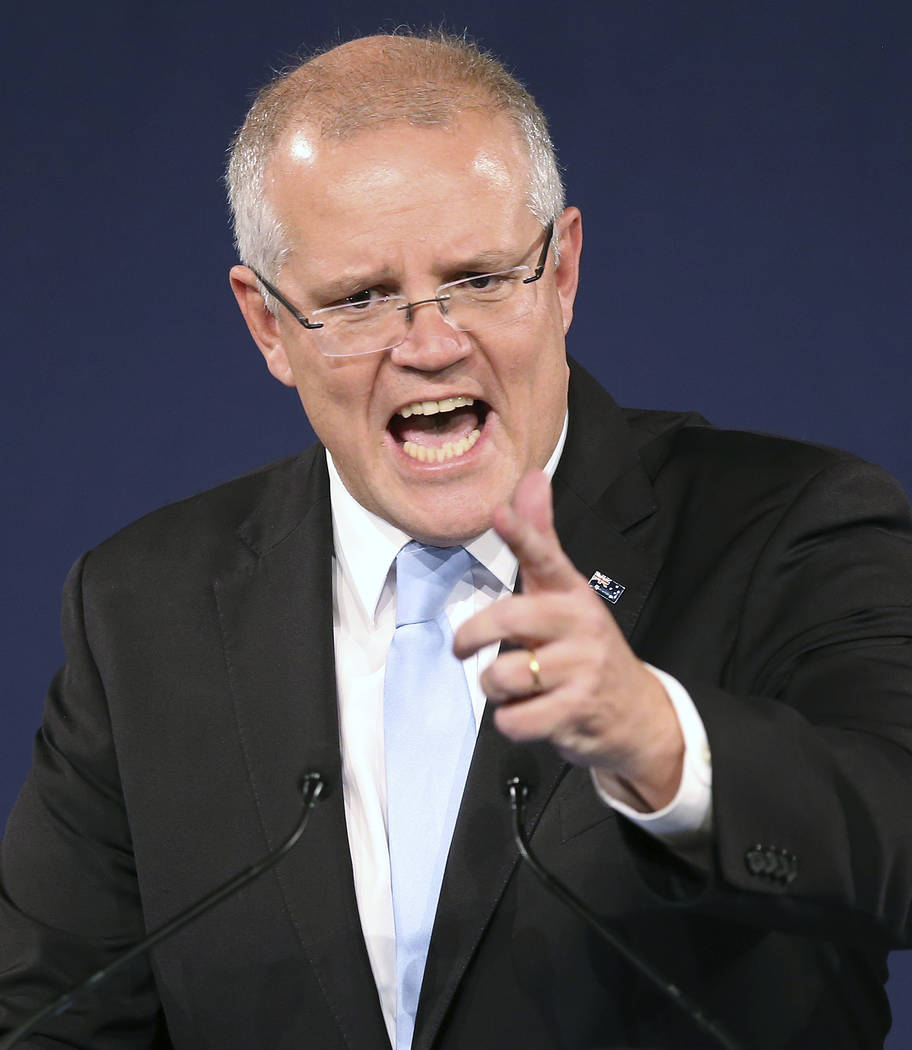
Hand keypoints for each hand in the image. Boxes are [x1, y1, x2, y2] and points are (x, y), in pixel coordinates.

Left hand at [453, 470, 683, 811]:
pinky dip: (509, 721)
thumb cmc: (583, 645)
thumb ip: (540, 540)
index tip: (498, 512)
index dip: (521, 534)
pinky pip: (513, 719)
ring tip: (512, 687)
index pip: (544, 556)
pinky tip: (527, 713)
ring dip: (493, 686)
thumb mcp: (564, 592)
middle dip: (471, 636)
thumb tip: (532, 477)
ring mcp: (580, 669)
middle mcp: (579, 624)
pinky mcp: (574, 711)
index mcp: (571, 592)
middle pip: (507, 618)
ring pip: (502, 675)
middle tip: (462, 649)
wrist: (635, 711)